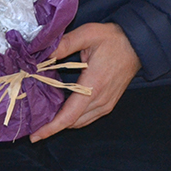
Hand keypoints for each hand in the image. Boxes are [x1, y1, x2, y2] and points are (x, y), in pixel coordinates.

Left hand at [29, 22, 140, 141]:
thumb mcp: (87, 34)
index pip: (69, 115)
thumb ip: (65, 44)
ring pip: (80, 122)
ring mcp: (106, 104)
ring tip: (44, 118)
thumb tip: (43, 53)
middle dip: (52, 126)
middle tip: (32, 122)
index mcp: (93, 86)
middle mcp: (100, 100)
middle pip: (72, 123)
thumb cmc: (112, 39)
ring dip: (62, 122)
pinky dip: (73, 118)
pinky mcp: (109, 103)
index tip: (35, 136)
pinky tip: (61, 109)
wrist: (137, 45)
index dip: (51, 127)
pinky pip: (88, 117)